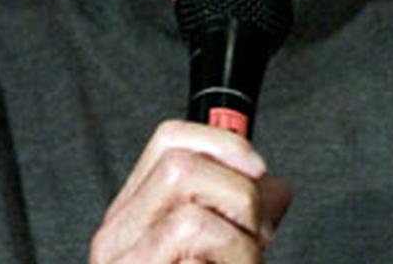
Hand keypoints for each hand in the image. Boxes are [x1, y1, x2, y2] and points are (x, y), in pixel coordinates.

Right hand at [89, 120, 291, 262]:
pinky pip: (199, 249)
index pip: (168, 140)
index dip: (222, 141)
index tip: (256, 169)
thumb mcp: (228, 251)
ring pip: (191, 211)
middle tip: (252, 235)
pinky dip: (235, 261)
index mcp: (137, 215)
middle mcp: (118, 236)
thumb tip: (274, 185)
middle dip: (238, 194)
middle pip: (181, 165)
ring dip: (240, 240)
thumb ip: (245, 216)